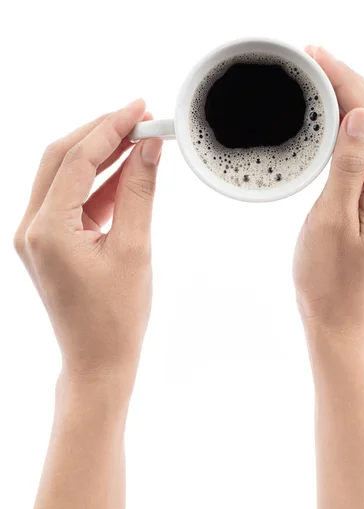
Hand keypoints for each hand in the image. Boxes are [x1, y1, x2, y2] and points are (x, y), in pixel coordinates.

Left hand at [14, 99, 162, 388]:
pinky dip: (98, 186)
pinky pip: (72, 201)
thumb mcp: (134, 249)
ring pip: (65, 177)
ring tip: (139, 142)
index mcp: (46, 229)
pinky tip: (126, 175)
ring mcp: (36, 236)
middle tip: (139, 118)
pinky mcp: (49, 244)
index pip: (77, 159)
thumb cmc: (115, 318)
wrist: (98, 361)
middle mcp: (32, 228)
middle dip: (101, 134)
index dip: (111, 127)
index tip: (141, 109)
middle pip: (62, 159)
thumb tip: (149, 149)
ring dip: (101, 158)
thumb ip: (139, 192)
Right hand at [293, 47, 363, 331]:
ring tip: (324, 78)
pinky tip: (338, 119)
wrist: (341, 317)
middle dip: (352, 81)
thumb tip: (359, 116)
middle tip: (317, 58)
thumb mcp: (331, 221)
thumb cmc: (329, 279)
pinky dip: (357, 127)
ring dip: (356, 100)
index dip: (346, 80)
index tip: (318, 55)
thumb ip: (349, 166)